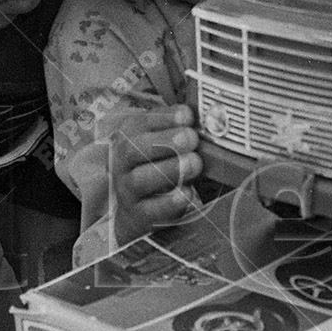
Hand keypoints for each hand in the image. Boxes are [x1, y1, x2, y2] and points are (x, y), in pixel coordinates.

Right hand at [70, 106, 202, 246]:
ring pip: (140, 179)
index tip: (186, 116)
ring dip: (169, 169)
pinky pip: (150, 209)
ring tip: (194, 163)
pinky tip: (188, 193)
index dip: (164, 117)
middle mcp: (123, 162)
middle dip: (166, 141)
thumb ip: (179, 128)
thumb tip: (208, 117)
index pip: (141, 122)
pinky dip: (169, 202)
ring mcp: (128, 189)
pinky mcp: (138, 215)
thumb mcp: (162, 142)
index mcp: (129, 137)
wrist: (136, 208)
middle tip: (191, 138)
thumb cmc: (157, 165)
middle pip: (135, 148)